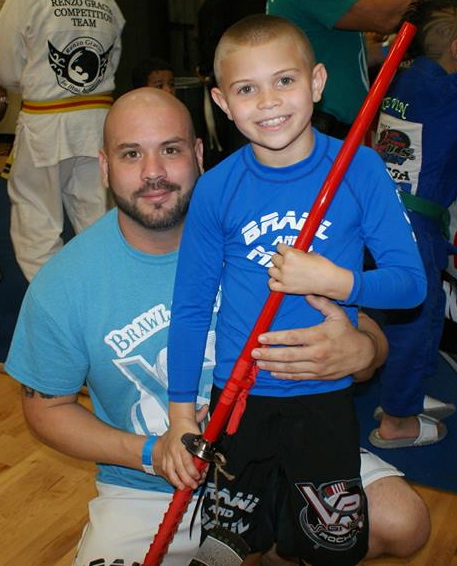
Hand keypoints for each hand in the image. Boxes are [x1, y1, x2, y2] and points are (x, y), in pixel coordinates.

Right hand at [160, 402, 205, 489]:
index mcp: (181, 444)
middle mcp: (173, 452)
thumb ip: (200, 421)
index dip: (193, 470)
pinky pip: (168, 473)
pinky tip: (179, 485)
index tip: (200, 475)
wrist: (172, 427)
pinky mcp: (165, 462)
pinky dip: (173, 480)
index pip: (187, 460)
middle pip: (180, 469)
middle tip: (196, 484)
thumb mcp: (193, 425)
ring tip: (187, 488)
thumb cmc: (184, 428)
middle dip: (189, 479)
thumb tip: (205, 409)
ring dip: (180, 482)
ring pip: (172, 473)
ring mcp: (168, 457)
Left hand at [251, 295, 382, 380]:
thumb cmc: (347, 332)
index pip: (292, 337)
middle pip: (288, 355)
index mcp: (318, 336)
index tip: (261, 337)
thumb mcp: (337, 314)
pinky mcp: (319, 376)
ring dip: (273, 365)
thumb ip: (321, 303)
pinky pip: (298, 376)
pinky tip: (273, 372)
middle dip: (269, 354)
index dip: (275, 338)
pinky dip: (284, 376)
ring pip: (291, 368)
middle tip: (254, 352)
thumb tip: (307, 294)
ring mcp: (317, 367)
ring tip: (259, 362)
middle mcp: (316, 353)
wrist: (363, 353)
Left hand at [268, 244, 352, 299]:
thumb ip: (297, 253)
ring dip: (276, 269)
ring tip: (283, 270)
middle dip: (280, 258)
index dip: (284, 248)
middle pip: (274, 258)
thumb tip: (293, 253)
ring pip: (271, 270)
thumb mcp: (309, 253)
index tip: (287, 251)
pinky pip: (271, 285)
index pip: (279, 247)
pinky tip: (278, 280)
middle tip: (288, 261)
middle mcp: (285, 265)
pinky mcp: (286, 288)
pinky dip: (273, 282)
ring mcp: (284, 277)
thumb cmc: (322, 266)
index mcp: (290, 254)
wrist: (328, 280)